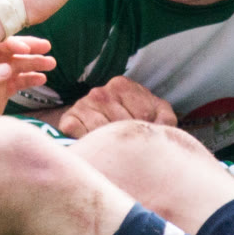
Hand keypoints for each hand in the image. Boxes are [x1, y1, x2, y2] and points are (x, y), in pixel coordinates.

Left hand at [0, 36, 55, 141]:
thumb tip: (5, 68)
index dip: (11, 43)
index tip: (26, 48)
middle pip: (10, 52)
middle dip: (29, 49)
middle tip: (47, 48)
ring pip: (17, 66)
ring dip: (34, 63)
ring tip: (50, 64)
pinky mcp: (0, 93)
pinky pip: (18, 82)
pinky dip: (30, 79)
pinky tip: (41, 79)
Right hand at [57, 75, 176, 137]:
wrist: (100, 124)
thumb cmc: (133, 118)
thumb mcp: (155, 113)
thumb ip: (165, 119)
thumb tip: (161, 128)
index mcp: (122, 85)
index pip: (141, 116)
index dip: (144, 131)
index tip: (143, 137)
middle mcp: (100, 92)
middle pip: (120, 125)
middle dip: (127, 140)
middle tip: (128, 148)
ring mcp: (82, 105)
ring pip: (100, 133)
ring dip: (108, 145)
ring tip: (113, 149)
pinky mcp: (68, 120)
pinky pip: (77, 136)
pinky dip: (87, 144)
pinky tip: (95, 146)